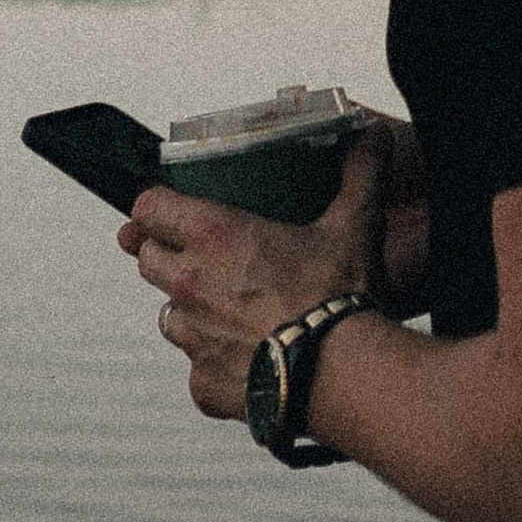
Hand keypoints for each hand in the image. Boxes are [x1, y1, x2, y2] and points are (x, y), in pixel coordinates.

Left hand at [118, 124, 393, 421]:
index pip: (148, 208)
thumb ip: (360, 173)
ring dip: (191, 310)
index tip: (166, 210)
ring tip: (231, 309)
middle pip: (147, 260)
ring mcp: (193, 338)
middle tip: (199, 256)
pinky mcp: (204, 384)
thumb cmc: (341, 302)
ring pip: (168, 316)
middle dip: (165, 255)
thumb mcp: (354, 225)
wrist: (346, 376)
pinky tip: (248, 358)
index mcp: (214, 236)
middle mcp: (191, 284)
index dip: (155, 208)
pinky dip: (215, 363)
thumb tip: (374, 137)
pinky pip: (196, 369)